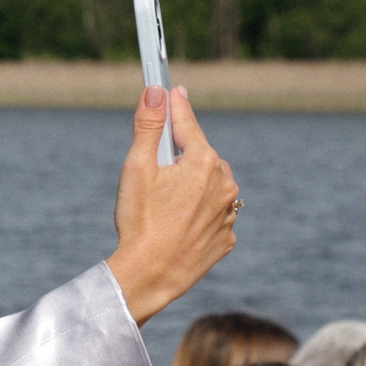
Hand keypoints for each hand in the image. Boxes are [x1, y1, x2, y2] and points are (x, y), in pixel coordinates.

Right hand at [106, 86, 238, 324]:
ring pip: (209, 188)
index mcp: (204, 162)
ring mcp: (229, 213)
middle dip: (180, 159)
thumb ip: (148, 127)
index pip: (188, 125)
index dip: (176, 107)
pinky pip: (213, 216)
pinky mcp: (226, 238)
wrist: (151, 275)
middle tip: (153, 176)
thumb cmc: (140, 221)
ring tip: (164, 207)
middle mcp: (225, 184)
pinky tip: (176, 226)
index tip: (173, 90)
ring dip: (191, 188)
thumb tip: (156, 91)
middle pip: (200, 158)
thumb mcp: (136, 168)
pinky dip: (197, 215)